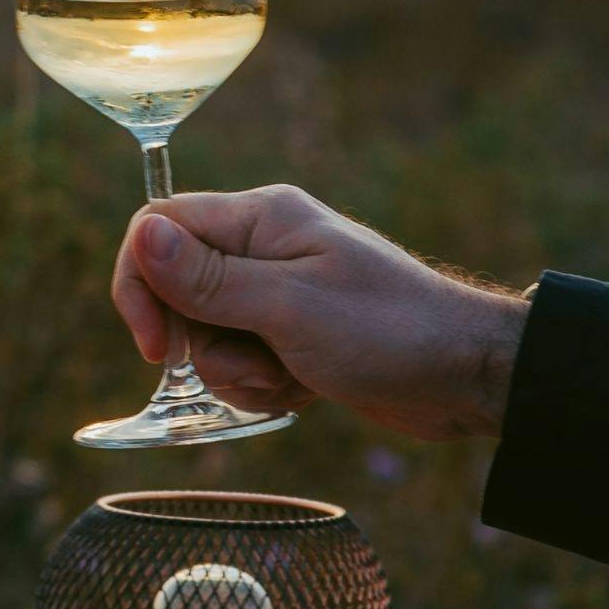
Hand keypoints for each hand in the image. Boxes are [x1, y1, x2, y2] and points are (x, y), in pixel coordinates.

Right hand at [113, 185, 527, 441]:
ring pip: (207, 334)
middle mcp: (262, 246)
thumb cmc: (388, 331)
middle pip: (177, 289)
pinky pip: (241, 360)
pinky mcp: (291, 333)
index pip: (159, 226)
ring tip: (290, 378)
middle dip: (200, 342)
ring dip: (237, 372)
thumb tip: (141, 234)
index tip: (157, 348)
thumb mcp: (289, 308)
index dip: (141, 283)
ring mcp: (277, 290)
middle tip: (252, 363)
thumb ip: (209, 277)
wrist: (466, 376)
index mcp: (260, 217)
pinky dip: (261, 385)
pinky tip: (305, 390)